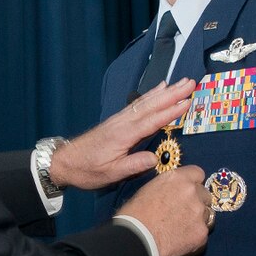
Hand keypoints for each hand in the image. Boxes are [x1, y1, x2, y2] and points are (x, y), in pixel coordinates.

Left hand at [48, 79, 196, 191]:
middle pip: (152, 105)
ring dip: (165, 91)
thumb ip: (132, 166)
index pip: (152, 121)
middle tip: (191, 82)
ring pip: (146, 102)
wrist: (65, 162)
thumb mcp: (110, 174)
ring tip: (182, 82)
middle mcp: (123, 123)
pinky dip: (151, 94)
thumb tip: (154, 159)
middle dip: (173, 94)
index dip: (171, 111)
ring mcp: (120, 119)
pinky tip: (159, 88)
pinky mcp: (118, 120)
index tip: (188, 101)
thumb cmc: (87, 170)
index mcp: (124, 135)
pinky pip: (138, 104)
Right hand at [117, 165, 211, 255]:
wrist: (136, 240)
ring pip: (207, 214)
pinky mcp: (201, 233)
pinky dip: (195, 235)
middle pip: (205, 194)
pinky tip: (181, 240)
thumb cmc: (134, 215)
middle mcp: (193, 192)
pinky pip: (203, 232)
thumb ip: (167, 187)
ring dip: (198, 218)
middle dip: (197, 201)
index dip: (193, 183)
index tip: (188, 190)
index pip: (198, 174)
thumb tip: (172, 192)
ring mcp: (199, 214)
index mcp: (178, 178)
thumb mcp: (148, 190)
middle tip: (184, 212)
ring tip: (182, 227)